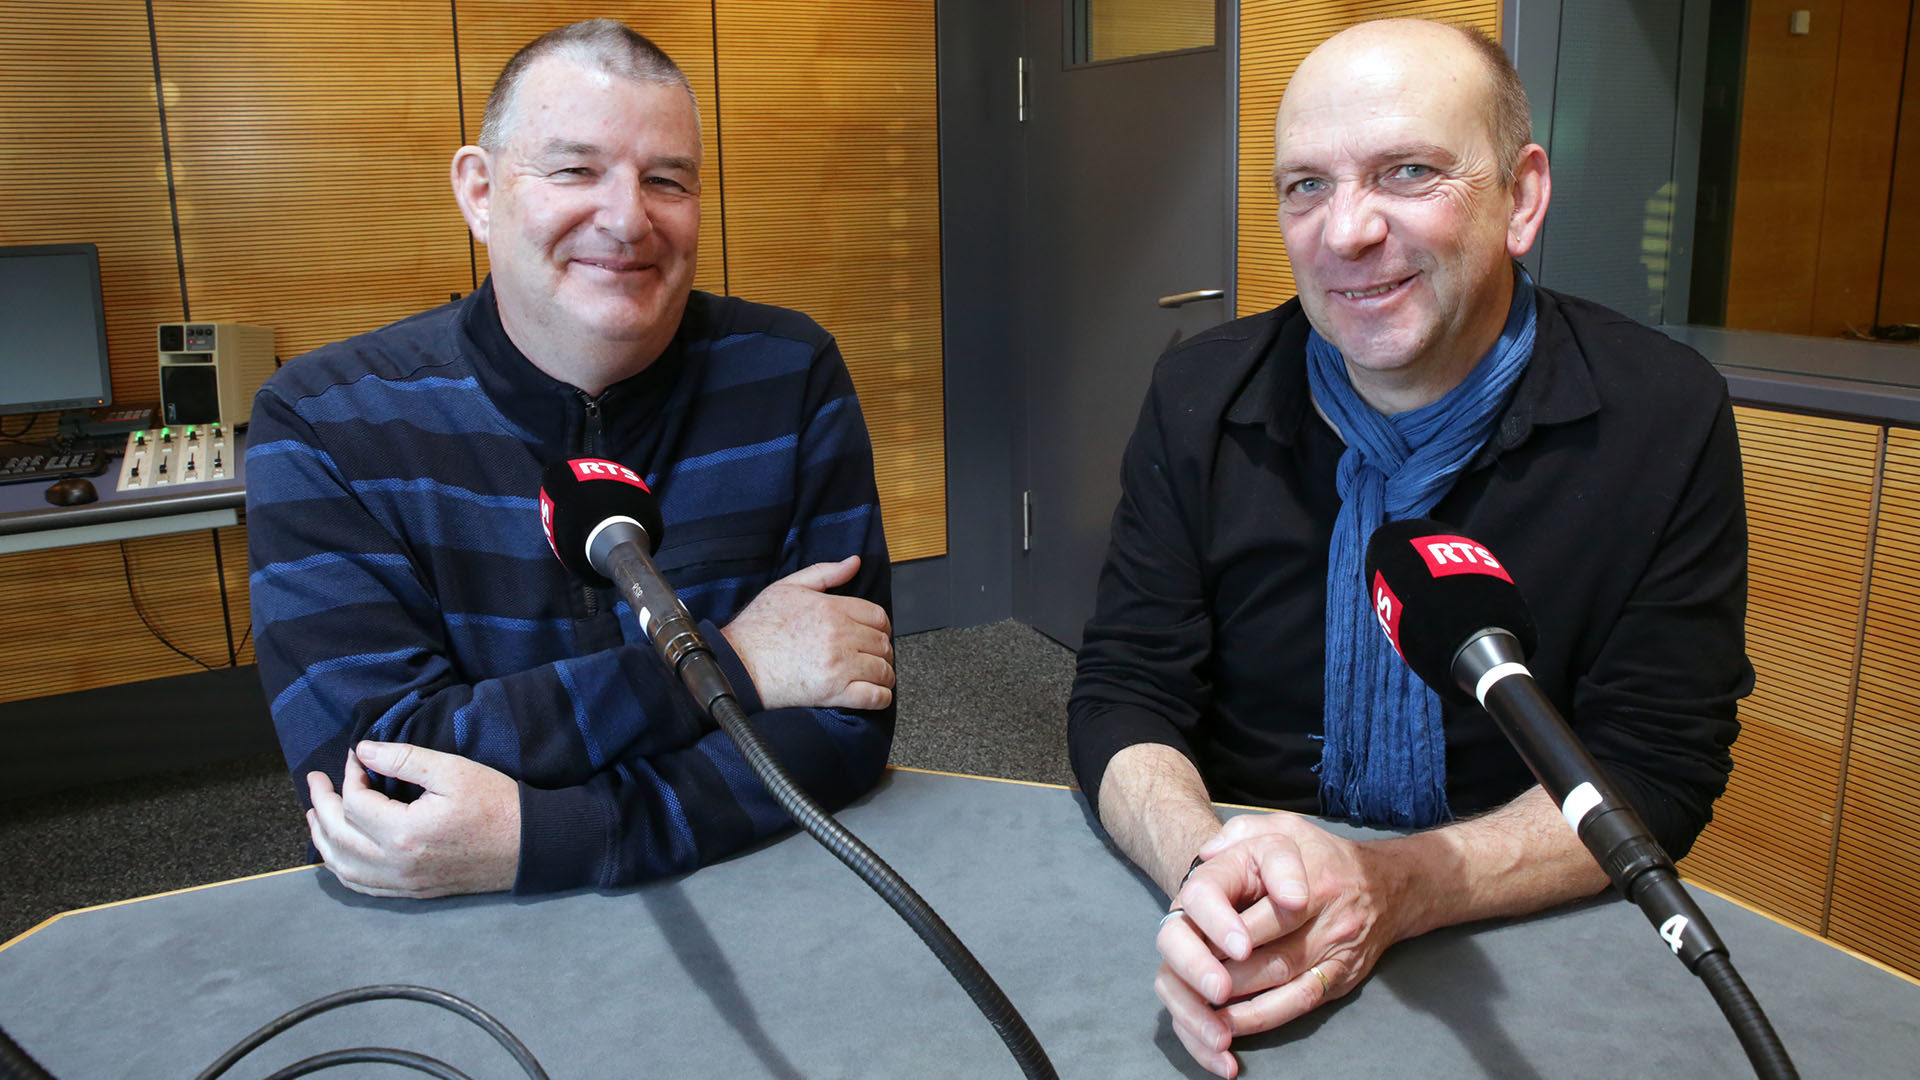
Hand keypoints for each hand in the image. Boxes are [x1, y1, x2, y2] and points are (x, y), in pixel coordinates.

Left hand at [305, 742, 520, 898]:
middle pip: (338, 836)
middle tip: (316, 780)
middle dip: (322, 804)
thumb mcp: (452, 770)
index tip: (357, 755)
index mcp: (404, 833)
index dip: (349, 775)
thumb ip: (403, 759)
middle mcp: (396, 864)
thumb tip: (364, 751)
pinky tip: (338, 851)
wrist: (529, 846)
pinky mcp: (412, 891)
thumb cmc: (496, 804)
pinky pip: (362, 885)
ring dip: (323, 839)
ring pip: (343, 867)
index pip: (354, 803)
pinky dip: (342, 867)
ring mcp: (403, 883)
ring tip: (315, 814)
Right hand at [720, 555, 893, 709]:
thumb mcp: (788, 587)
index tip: (875, 634)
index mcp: (832, 609)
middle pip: (883, 643)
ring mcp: (839, 666)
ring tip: (875, 676)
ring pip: (884, 670)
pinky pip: (874, 697)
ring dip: (884, 674)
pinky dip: (881, 697)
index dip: (881, 626)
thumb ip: (825, 573)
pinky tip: (875, 694)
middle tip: (873, 656)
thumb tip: (854, 562)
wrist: (737, 664)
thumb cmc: (758, 627)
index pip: (878, 616)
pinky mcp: (834, 693)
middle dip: (882, 650)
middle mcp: (840, 636)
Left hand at [1154, 813, 1408, 1077]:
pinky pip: (1299, 1001)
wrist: (1386, 886)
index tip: (1198, 937)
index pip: (1249, 890)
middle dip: (1216, 966)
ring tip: (1196, 1005)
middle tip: (1181, 979)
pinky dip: (1262, 1017)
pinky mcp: (1340, 975)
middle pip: (1263, 941)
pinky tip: (1230, 1026)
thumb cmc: (1317, 857)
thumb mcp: (1280, 827)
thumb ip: (1236, 833)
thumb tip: (1204, 855)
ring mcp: (1332, 941)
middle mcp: (1318, 900)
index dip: (1223, 918)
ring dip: (1233, 997)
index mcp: (1294, 859)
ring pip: (1278, 975)